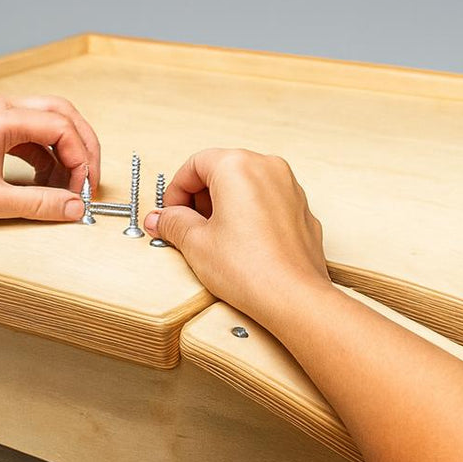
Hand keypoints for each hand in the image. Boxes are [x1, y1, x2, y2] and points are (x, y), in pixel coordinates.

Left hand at [0, 94, 100, 224]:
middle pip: (61, 114)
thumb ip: (38, 204)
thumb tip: (74, 207)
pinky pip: (30, 132)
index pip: (60, 127)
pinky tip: (46, 179)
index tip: (85, 187)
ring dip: (64, 151)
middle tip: (89, 180)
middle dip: (81, 148)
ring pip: (48, 121)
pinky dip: (45, 154)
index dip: (81, 157)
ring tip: (67, 186)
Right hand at [144, 148, 331, 318]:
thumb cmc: (252, 270)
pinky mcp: (300, 209)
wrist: (293, 297)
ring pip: (246, 184)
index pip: (195, 164)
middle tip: (187, 226)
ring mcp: (289, 187)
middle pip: (222, 170)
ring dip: (223, 205)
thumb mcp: (196, 243)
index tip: (170, 212)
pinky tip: (239, 243)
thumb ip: (174, 223)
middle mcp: (268, 168)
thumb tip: (161, 218)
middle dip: (199, 197)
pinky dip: (248, 213)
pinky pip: (266, 201)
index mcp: (238, 166)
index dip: (176, 189)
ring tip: (213, 237)